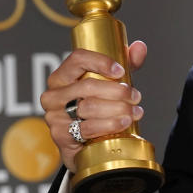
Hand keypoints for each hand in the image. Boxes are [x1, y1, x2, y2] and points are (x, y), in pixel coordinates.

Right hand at [40, 40, 147, 172]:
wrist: (84, 146)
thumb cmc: (96, 108)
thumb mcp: (111, 84)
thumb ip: (126, 64)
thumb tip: (139, 47)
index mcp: (62, 76)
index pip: (77, 59)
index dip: (101, 61)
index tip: (121, 71)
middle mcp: (53, 94)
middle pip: (88, 85)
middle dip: (117, 90)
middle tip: (135, 96)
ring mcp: (54, 115)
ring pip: (89, 107)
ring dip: (118, 109)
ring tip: (134, 111)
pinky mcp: (60, 135)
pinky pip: (88, 128)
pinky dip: (109, 125)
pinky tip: (123, 123)